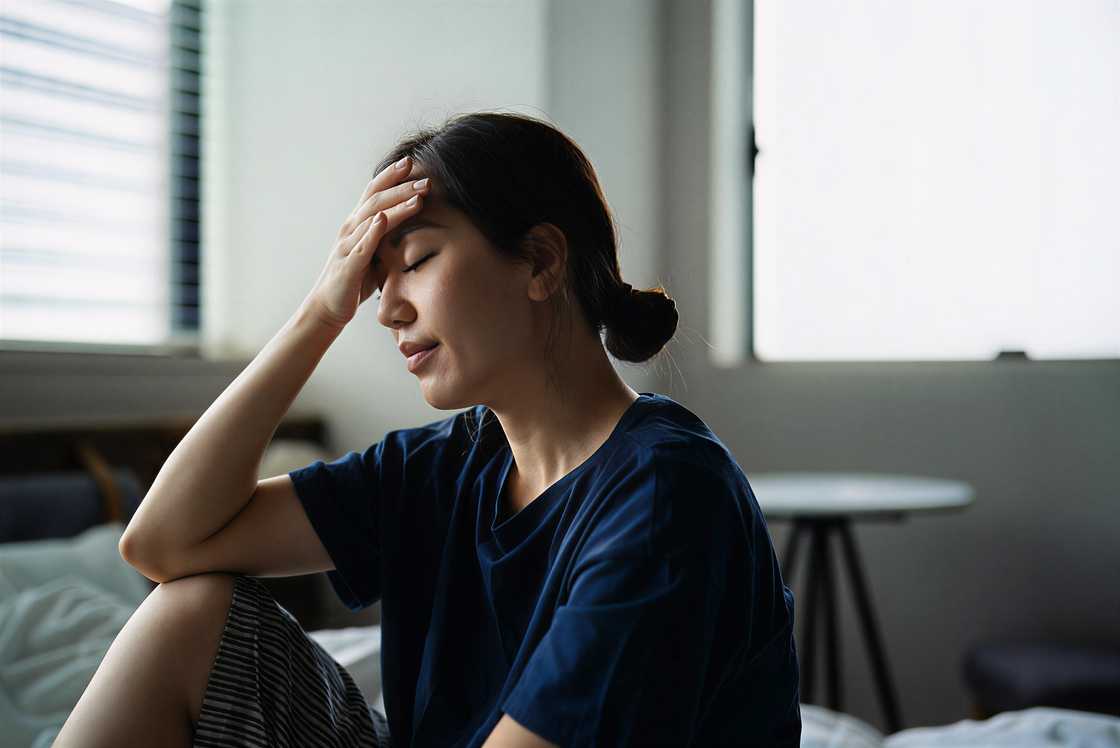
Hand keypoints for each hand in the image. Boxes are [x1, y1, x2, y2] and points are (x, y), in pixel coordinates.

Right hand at [301, 155, 429, 329]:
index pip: (374, 192)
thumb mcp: (375, 252)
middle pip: (376, 199)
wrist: (329, 307)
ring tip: (418, 196)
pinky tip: (384, 219)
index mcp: (358, 223)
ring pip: (372, 219)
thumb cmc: (355, 279)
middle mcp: (350, 228)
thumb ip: (387, 235)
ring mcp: (347, 245)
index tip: (412, 162)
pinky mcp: (348, 266)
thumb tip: (414, 224)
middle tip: (427, 179)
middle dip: (402, 187)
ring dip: (396, 206)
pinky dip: (373, 231)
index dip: (391, 176)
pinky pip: (361, 246)